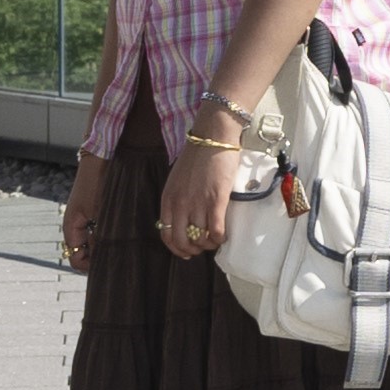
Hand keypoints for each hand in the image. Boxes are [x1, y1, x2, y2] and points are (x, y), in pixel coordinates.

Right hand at [64, 151, 118, 268]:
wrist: (102, 156)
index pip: (75, 259)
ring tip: (121, 239)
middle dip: (98, 256)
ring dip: (103, 244)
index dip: (91, 265)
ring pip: (90, 242)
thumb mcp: (103, 212)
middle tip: (118, 251)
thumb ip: (101, 237)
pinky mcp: (90, 211)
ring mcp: (81, 218)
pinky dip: (105, 234)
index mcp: (70, 227)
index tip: (110, 258)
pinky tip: (120, 227)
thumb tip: (105, 256)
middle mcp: (73, 225)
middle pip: (83, 253)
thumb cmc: (101, 181)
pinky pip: (94, 231)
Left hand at [157, 130, 251, 264]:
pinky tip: (223, 235)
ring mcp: (198, 203)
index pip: (166, 234)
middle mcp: (180, 204)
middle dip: (193, 250)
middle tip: (202, 247)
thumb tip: (184, 220)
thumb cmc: (196, 156)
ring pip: (201, 238)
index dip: (177, 248)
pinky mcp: (216, 201)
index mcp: (168, 199)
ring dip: (209, 244)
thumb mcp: (177, 180)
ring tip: (215, 239)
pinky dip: (220, 238)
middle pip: (183, 241)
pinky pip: (216, 231)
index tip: (187, 251)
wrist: (212, 138)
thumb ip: (177, 199)